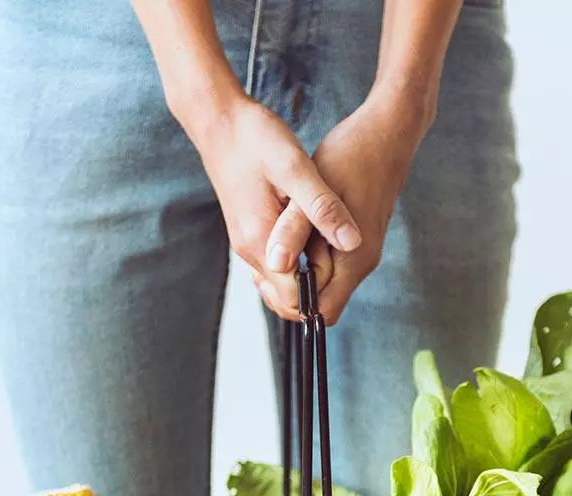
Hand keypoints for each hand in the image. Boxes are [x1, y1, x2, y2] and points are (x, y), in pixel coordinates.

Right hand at [180, 94, 361, 319]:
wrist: (218, 120)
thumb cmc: (255, 139)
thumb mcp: (296, 168)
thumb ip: (322, 208)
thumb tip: (353, 243)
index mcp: (261, 242)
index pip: (292, 299)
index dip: (322, 293)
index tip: (345, 268)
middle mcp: (250, 250)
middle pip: (285, 297)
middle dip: (316, 289)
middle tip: (343, 259)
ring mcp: (248, 242)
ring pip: (280, 282)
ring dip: (307, 274)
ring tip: (332, 246)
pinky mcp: (250, 231)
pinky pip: (276, 262)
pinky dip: (297, 260)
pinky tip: (315, 236)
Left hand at [261, 91, 429, 323]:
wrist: (387, 131)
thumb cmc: (352, 155)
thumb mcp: (315, 189)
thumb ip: (295, 230)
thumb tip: (276, 265)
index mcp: (354, 260)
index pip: (320, 312)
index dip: (290, 302)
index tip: (267, 274)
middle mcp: (360, 263)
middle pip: (319, 300)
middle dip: (290, 285)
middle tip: (266, 253)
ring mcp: (360, 252)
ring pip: (320, 280)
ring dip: (296, 267)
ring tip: (276, 238)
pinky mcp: (354, 239)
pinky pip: (326, 261)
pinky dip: (305, 252)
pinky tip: (291, 227)